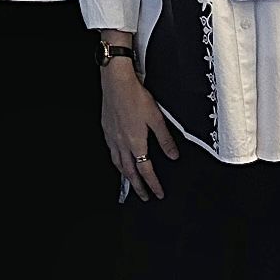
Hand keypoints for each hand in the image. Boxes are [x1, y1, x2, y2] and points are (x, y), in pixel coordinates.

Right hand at [100, 65, 178, 200]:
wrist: (116, 82)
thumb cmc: (135, 96)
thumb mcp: (156, 118)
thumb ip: (165, 139)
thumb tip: (173, 155)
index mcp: (136, 142)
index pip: (145, 171)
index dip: (152, 184)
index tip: (157, 193)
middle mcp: (122, 143)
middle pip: (129, 172)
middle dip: (138, 186)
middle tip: (143, 196)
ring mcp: (112, 137)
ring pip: (118, 163)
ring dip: (125, 176)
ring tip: (130, 183)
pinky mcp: (106, 129)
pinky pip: (111, 151)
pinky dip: (116, 161)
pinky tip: (118, 158)